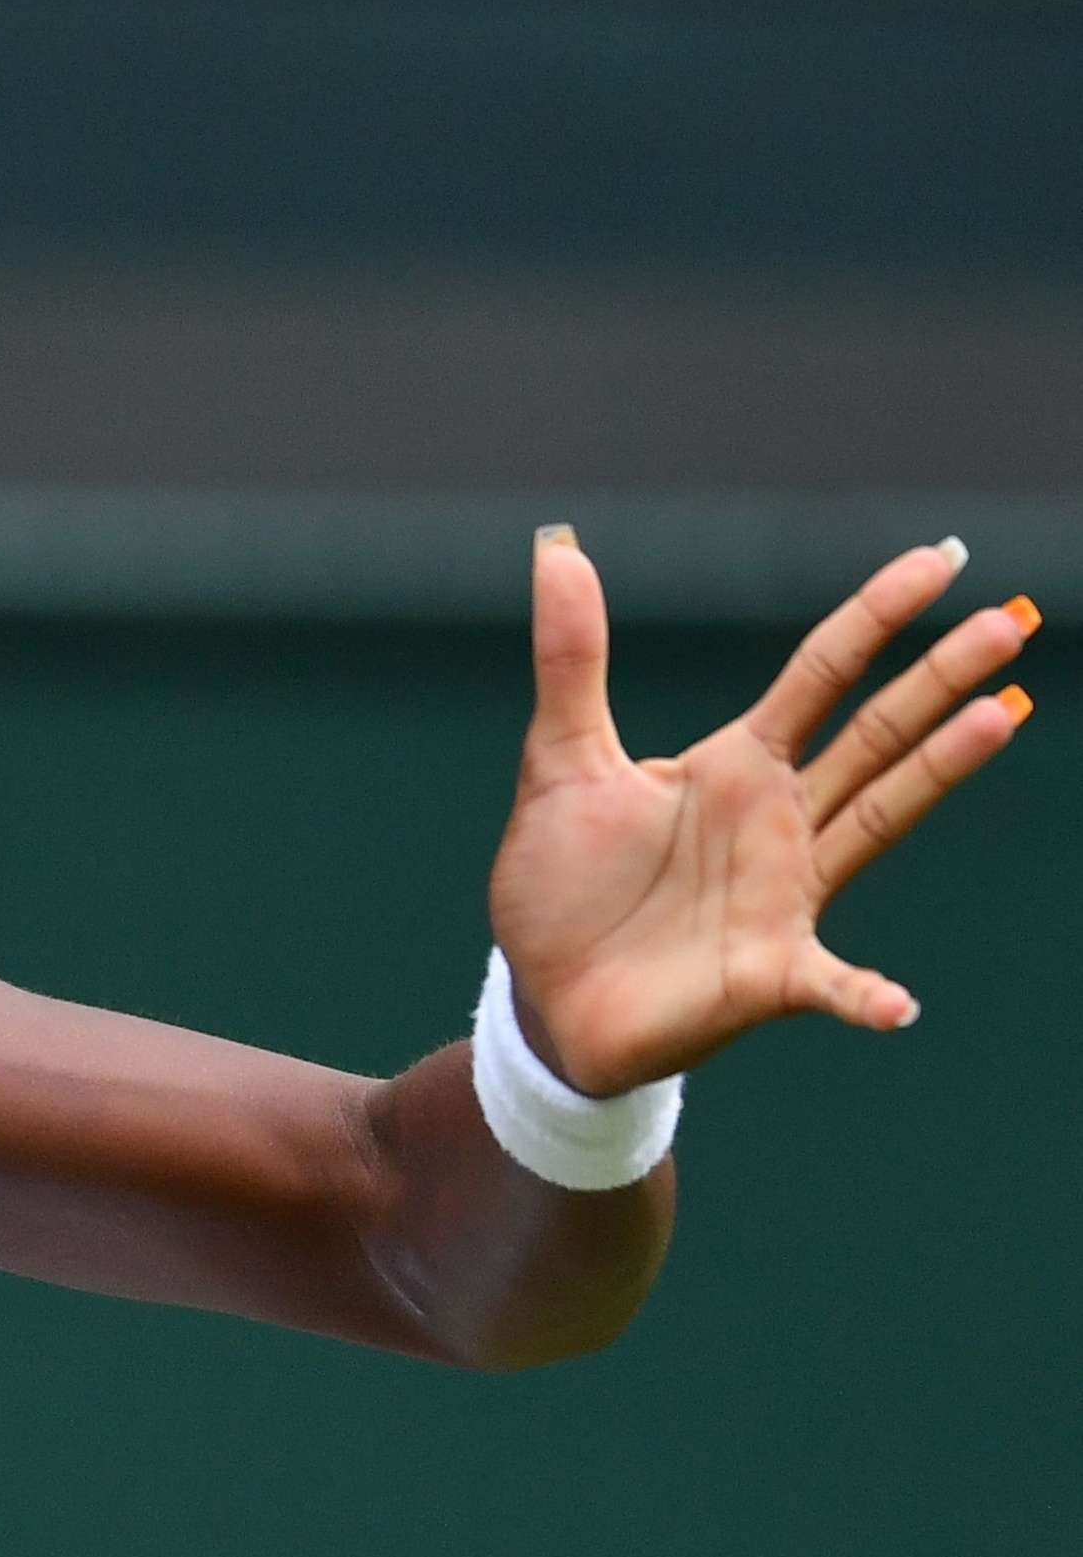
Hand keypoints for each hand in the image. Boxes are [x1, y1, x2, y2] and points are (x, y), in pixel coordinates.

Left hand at [489, 532, 1035, 1095]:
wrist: (547, 995)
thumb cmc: (566, 883)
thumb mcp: (560, 761)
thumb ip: (571, 661)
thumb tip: (555, 550)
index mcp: (736, 765)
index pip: (821, 673)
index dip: (874, 616)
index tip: (940, 560)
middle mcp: (780, 820)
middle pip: (875, 733)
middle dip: (938, 679)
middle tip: (1008, 622)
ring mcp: (785, 894)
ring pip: (877, 819)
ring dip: (938, 772)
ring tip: (999, 719)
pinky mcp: (767, 972)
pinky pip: (829, 985)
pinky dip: (863, 995)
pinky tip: (897, 1006)